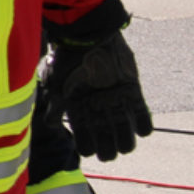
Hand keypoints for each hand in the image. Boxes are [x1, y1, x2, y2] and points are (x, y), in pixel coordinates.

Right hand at [44, 31, 152, 161]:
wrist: (89, 36)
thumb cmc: (67, 60)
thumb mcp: (55, 85)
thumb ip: (54, 107)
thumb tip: (50, 126)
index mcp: (78, 104)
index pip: (83, 131)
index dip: (86, 144)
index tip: (88, 153)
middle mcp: (97, 103)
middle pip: (104, 131)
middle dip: (106, 146)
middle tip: (109, 156)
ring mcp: (115, 97)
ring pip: (122, 124)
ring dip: (125, 138)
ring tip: (126, 148)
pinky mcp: (131, 90)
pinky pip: (140, 110)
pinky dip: (143, 122)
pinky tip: (143, 132)